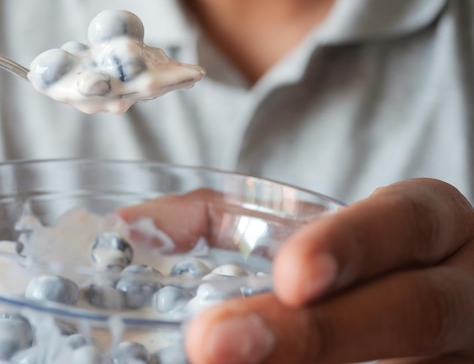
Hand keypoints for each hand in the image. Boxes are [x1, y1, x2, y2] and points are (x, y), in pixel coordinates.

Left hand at [119, 179, 473, 363]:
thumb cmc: (344, 261)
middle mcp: (459, 291)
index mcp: (430, 228)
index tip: (289, 276)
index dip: (354, 243)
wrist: (413, 309)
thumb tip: (131, 230)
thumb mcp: (304, 226)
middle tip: (215, 343)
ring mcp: (459, 352)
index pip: (409, 220)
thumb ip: (222, 221)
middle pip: (412, 309)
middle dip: (318, 332)